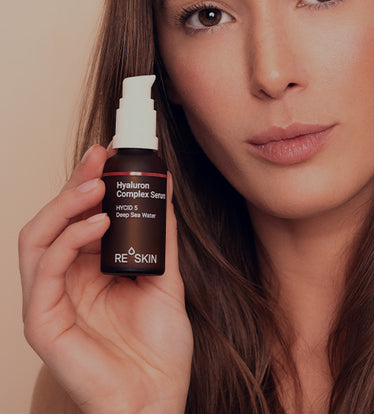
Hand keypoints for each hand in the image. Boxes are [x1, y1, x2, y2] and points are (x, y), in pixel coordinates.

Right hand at [19, 145, 192, 413]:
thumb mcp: (166, 278)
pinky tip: (97, 222)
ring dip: (65, 204)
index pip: (80, 217)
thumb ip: (161, 236)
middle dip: (75, 184)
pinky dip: (67, 240)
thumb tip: (165, 190)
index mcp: (91, 269)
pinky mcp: (42, 321)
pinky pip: (44, 271)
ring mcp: (51, 299)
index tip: (111, 153)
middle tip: (100, 157)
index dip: (90, 183)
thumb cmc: (159, 346)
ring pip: (38, 238)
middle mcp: (67, 279)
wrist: (157, 397)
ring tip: (97, 185)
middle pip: (56, 220)